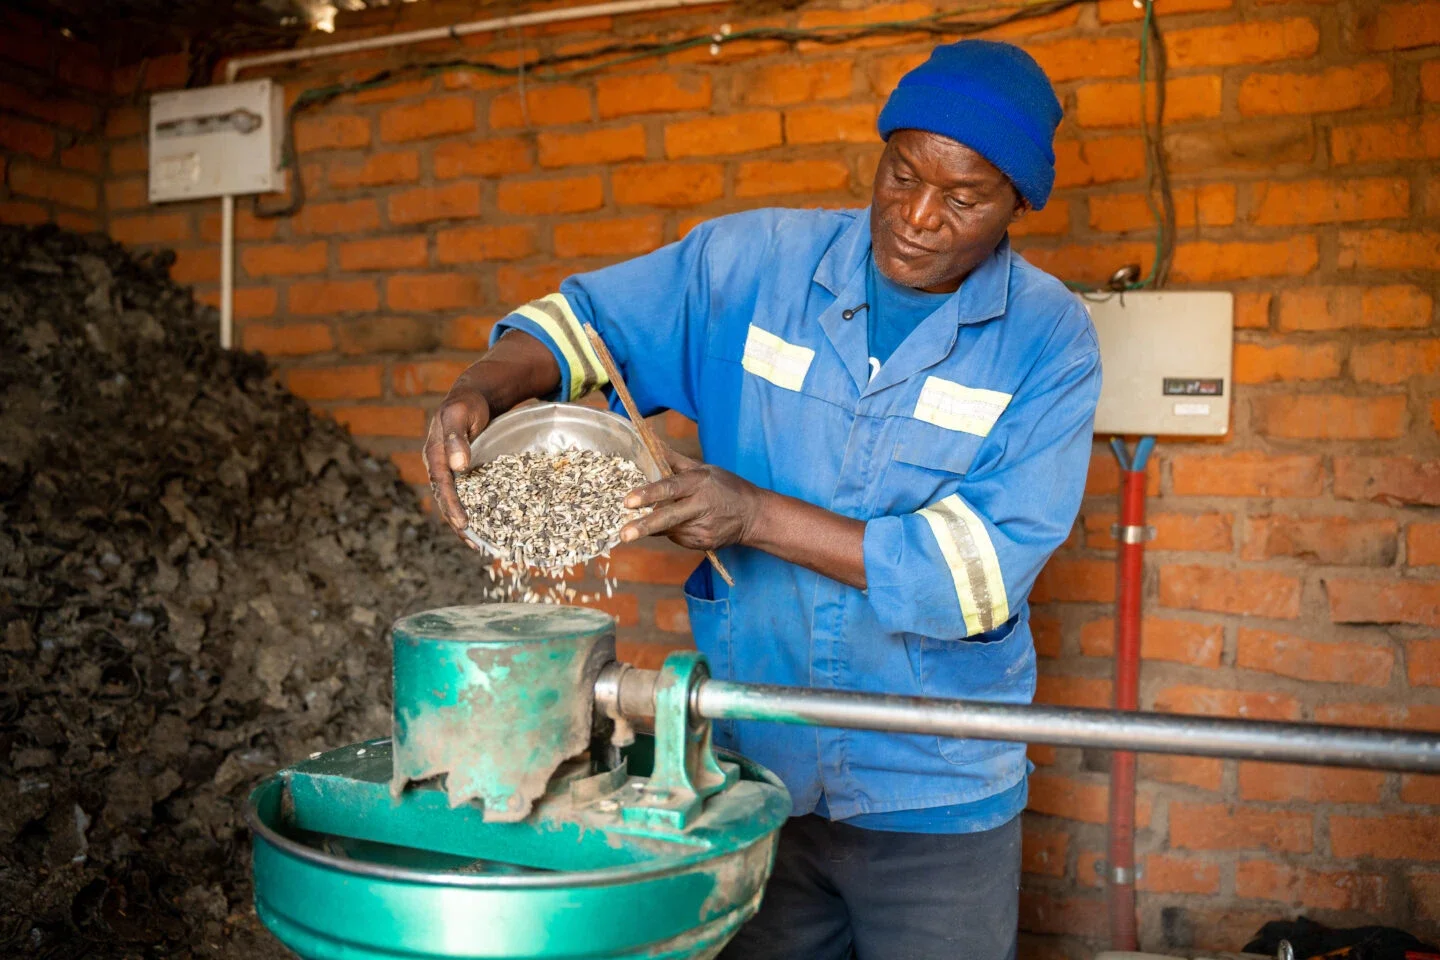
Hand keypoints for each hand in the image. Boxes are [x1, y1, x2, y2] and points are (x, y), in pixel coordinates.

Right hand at [423, 385, 490, 541]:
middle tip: (474, 543)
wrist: (473, 398)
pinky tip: (489, 525)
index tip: (463, 523)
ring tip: (480, 544)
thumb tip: (457, 466)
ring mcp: (450, 471)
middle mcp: (439, 466)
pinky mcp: (463, 473)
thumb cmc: (466, 405)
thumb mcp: (460, 415)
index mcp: (434, 454)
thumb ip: (457, 438)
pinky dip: (476, 510)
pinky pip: (468, 495)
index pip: (442, 485)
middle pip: (446, 500)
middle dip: (457, 522)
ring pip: (455, 501)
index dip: (451, 505)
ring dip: (465, 522)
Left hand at [620, 448, 763, 551]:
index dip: (648, 494)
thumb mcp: (703, 468)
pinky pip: (677, 538)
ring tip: (665, 517)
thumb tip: (649, 443)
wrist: (753, 515)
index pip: (670, 487)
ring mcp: (702, 528)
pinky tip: (684, 523)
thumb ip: (674, 460)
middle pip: (668, 517)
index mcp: (699, 483)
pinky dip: (673, 531)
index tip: (628, 502)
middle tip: (623, 535)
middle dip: (644, 526)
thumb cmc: (726, 486)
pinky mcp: (702, 543)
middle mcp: (700, 506)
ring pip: (668, 529)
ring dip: (657, 525)